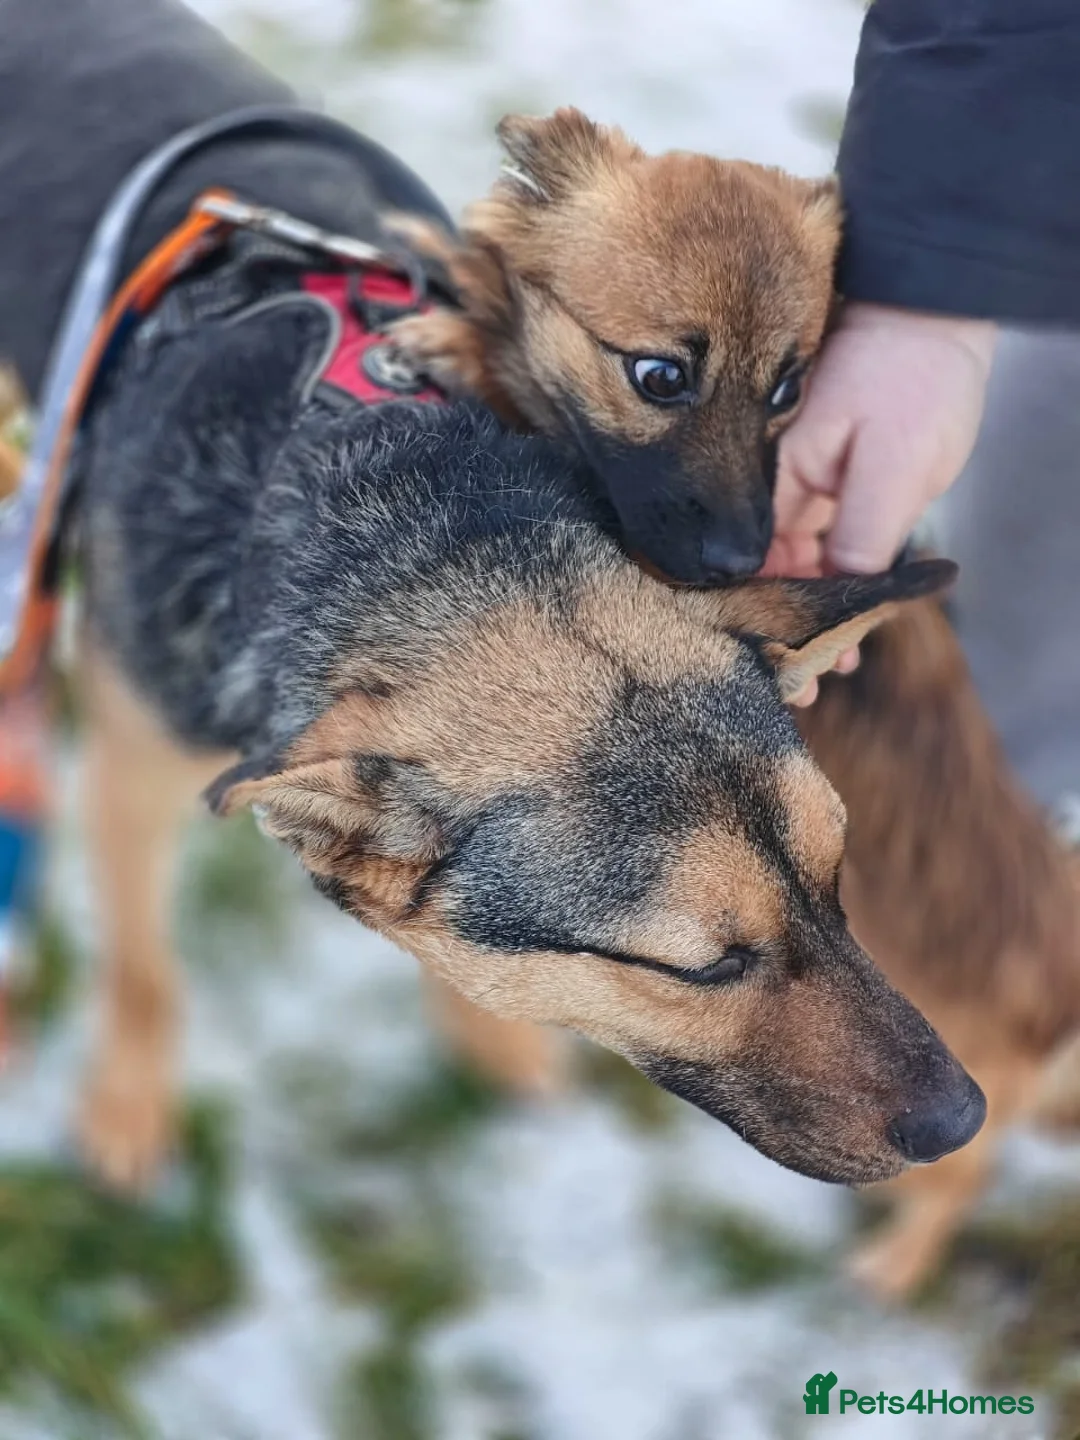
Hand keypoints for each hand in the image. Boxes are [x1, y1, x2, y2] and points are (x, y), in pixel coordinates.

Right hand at [765, 302, 995, 705]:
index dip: (766, 616)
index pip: (752, 560)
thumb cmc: (915, 374)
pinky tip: (850, 623)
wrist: (935, 318)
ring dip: (813, 615)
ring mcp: (808, 488)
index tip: (784, 663)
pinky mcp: (835, 489)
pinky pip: (824, 548)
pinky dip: (834, 586)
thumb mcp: (895, 460)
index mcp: (778, 476)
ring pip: (796, 566)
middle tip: (803, 685)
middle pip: (766, 571)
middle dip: (784, 628)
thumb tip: (843, 592)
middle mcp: (782, 487)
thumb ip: (864, 531)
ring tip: (831, 667)